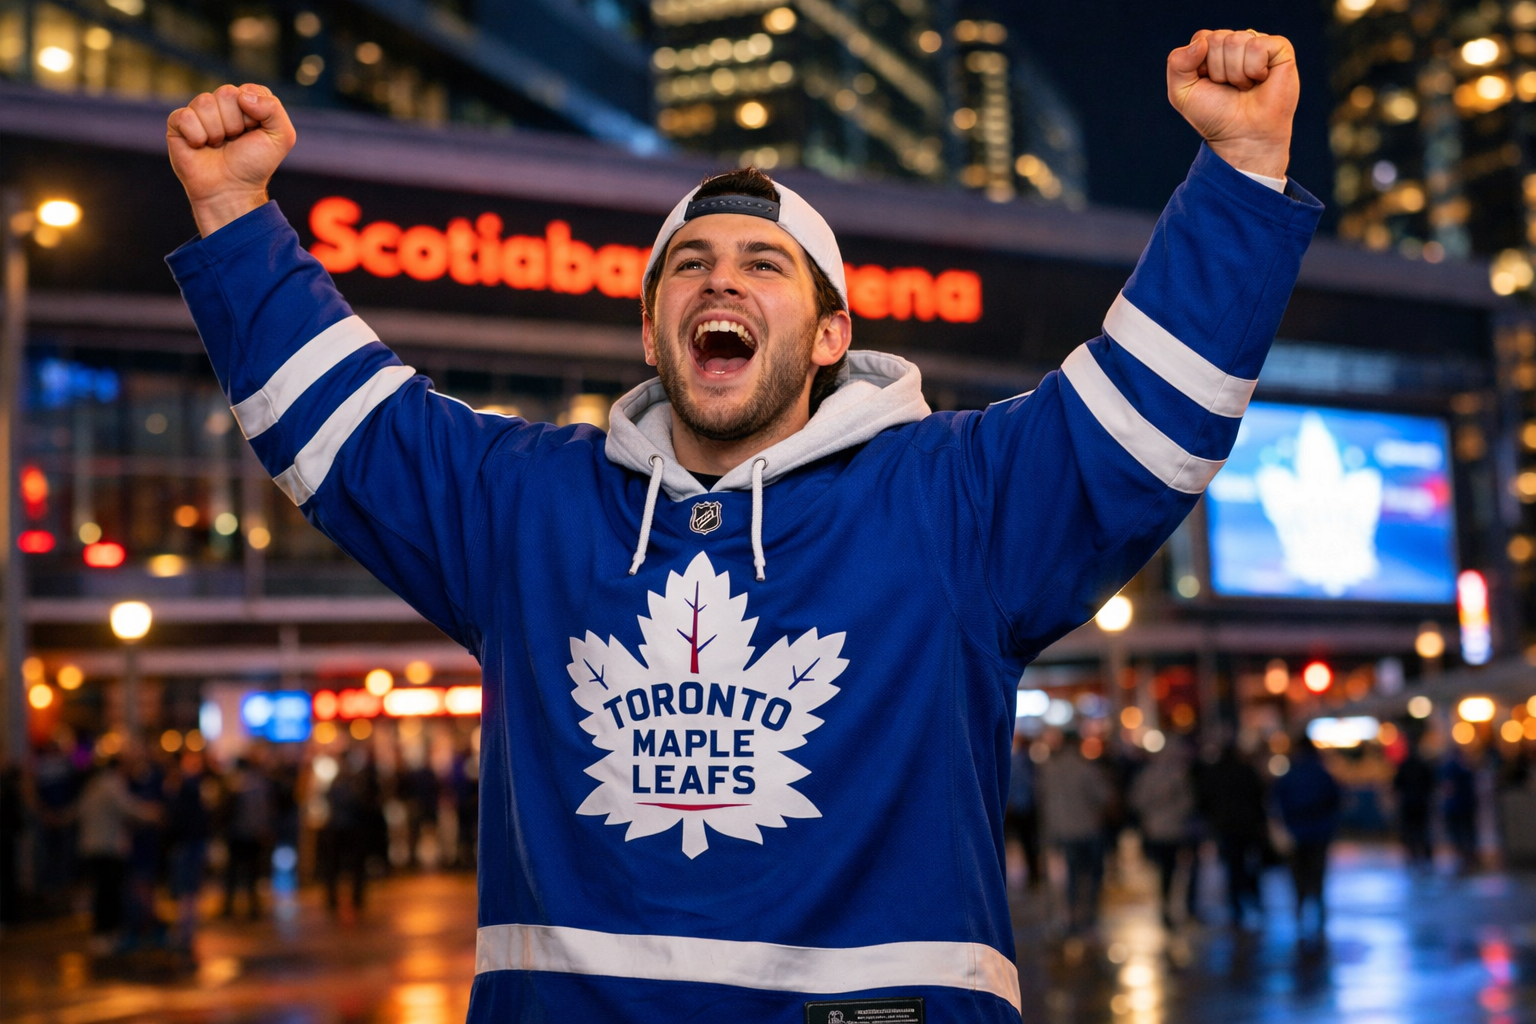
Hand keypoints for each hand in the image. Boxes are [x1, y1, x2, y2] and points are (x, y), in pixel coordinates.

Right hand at [167, 84, 296, 236]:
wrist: (231, 191)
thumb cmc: (254, 165)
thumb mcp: (281, 138)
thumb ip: (274, 109)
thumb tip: (242, 95)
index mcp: (246, 103)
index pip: (249, 90)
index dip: (254, 115)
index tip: (254, 133)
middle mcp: (222, 104)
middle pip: (226, 93)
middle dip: (235, 123)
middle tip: (234, 141)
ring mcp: (198, 113)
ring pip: (204, 102)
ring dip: (217, 131)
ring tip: (218, 145)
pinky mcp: (178, 124)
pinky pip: (185, 116)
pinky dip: (196, 136)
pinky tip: (200, 146)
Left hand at [1167, 29, 1296, 179]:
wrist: (1242, 137)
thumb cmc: (1215, 116)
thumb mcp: (1181, 93)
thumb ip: (1177, 63)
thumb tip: (1201, 43)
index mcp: (1214, 49)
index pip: (1202, 38)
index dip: (1201, 66)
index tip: (1209, 85)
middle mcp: (1237, 42)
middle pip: (1217, 40)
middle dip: (1218, 71)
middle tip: (1230, 89)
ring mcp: (1259, 44)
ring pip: (1236, 41)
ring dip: (1236, 74)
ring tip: (1245, 87)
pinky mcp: (1280, 49)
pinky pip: (1257, 46)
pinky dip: (1254, 69)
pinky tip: (1261, 80)